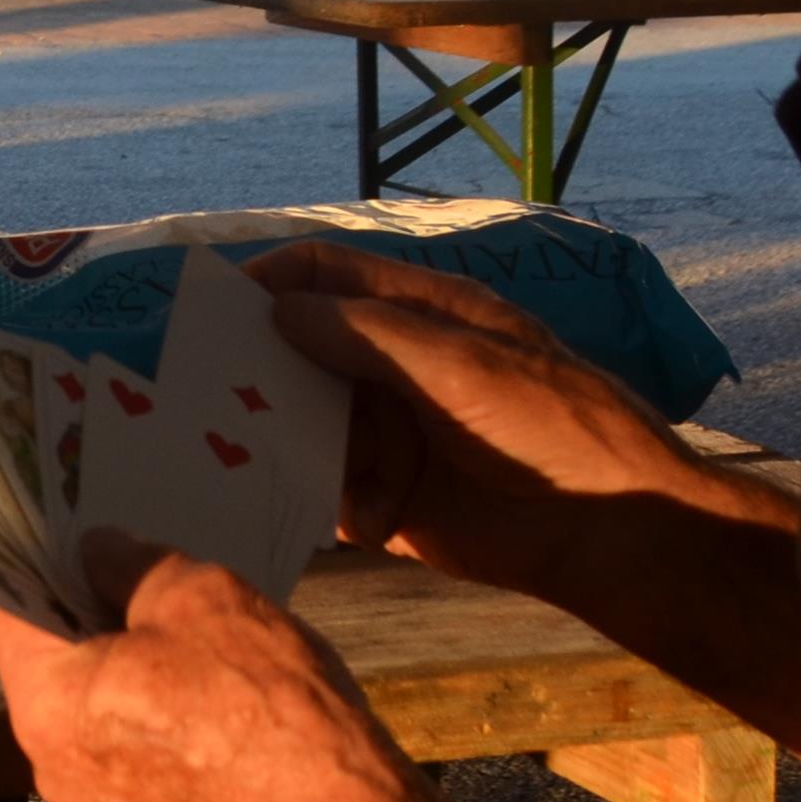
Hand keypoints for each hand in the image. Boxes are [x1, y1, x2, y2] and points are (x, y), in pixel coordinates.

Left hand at [0, 542, 418, 801]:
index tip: (34, 517)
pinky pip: (119, 734)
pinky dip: (140, 696)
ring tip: (164, 606)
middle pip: (42, 654)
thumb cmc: (262, 701)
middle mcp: (50, 758)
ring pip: (84, 696)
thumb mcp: (193, 594)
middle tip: (112, 549)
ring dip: (113, 650)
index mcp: (45, 702)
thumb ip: (125, 562)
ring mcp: (94, 795)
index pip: (1, 607)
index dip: (19, 555)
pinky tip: (191, 666)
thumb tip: (95, 551)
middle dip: (76, 601)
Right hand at [249, 245, 706, 590]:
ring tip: (208, 443)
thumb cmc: (543, 422)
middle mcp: (396, 369)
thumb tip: (277, 309)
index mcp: (421, 314)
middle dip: (255, 361)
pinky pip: (321, 490)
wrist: (608, 527)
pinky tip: (249, 495)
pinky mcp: (384, 504)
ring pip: (304, 422)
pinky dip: (291, 491)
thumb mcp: (455, 361)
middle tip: (192, 381)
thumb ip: (365, 333)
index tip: (215, 302)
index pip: (330, 274)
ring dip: (265, 430)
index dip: (274, 278)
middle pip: (304, 350)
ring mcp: (388, 437)